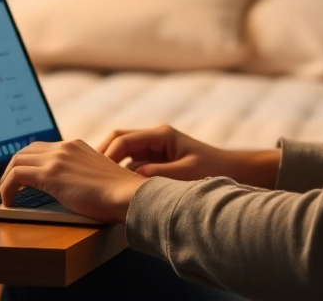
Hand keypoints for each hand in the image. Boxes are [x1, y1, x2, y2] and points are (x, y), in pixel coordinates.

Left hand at [0, 140, 144, 222]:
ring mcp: (57, 158)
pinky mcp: (50, 174)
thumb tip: (69, 188)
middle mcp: (65, 147)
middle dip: (12, 168)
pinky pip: (15, 176)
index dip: (28, 162)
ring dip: (6, 179)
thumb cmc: (118, 195)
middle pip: (25, 150)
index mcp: (76, 146)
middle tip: (9, 187)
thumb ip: (81, 175)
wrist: (127, 195)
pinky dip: (6, 188)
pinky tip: (9, 202)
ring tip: (7, 196)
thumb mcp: (96, 177)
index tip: (22, 177)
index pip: (42, 148)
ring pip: (16, 160)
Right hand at [98, 125, 280, 188]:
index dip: (107, 154)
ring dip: (111, 165)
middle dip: (102, 155)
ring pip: (124, 152)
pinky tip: (115, 188)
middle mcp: (155, 138)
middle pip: (119, 140)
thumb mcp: (184, 175)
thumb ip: (156, 175)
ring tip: (97, 182)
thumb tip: (130, 178)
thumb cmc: (212, 170)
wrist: (234, 171)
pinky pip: (132, 162)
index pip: (123, 139)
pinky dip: (122, 172)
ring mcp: (155, 148)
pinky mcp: (157, 160)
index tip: (97, 172)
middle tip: (89, 174)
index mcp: (161, 134)